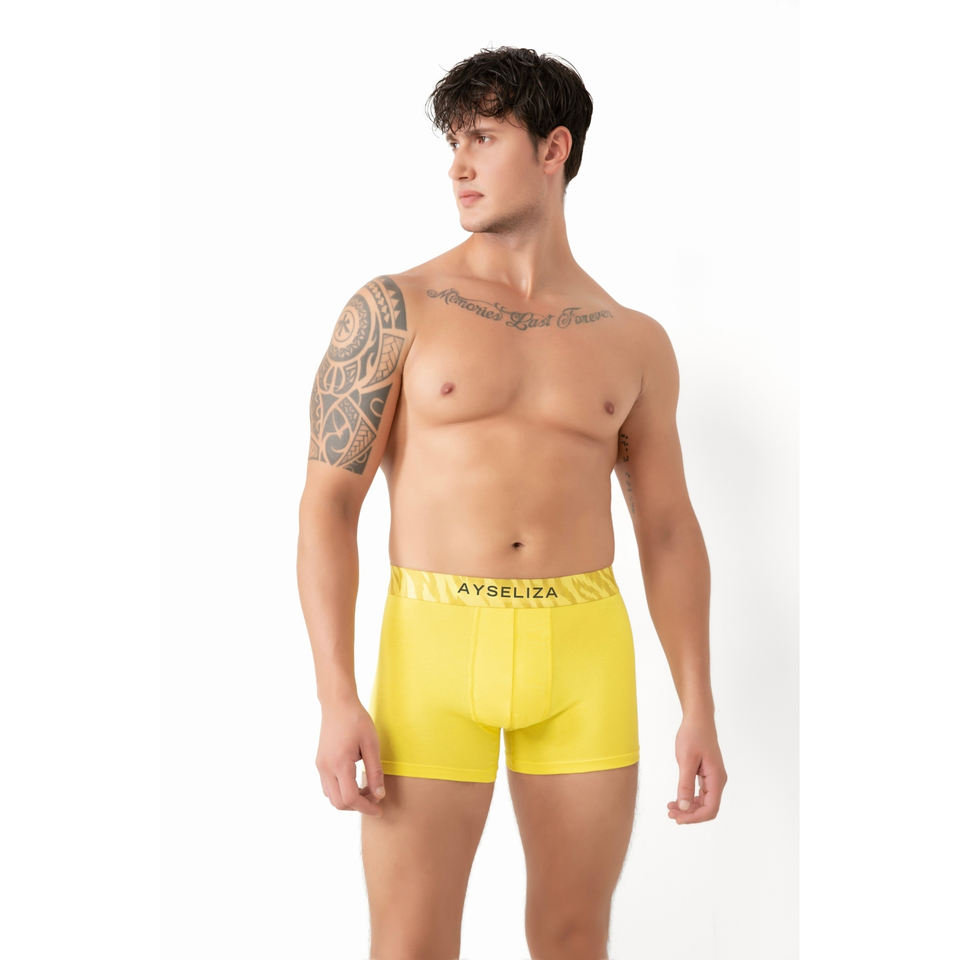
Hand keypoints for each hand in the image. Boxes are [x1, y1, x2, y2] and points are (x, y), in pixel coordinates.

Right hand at [315, 696, 386, 818]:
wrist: (337, 704)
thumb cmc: (356, 720)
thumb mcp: (371, 744)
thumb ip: (375, 771)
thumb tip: (379, 795)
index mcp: (340, 763)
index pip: (350, 799)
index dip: (366, 808)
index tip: (380, 809)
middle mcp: (326, 768)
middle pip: (339, 803)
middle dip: (358, 806)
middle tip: (375, 797)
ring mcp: (320, 766)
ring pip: (331, 797)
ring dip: (348, 799)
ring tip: (366, 788)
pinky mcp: (320, 762)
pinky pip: (328, 787)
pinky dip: (341, 790)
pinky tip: (355, 780)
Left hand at [667, 713, 726, 823]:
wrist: (698, 719)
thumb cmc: (693, 735)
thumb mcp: (686, 760)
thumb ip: (685, 784)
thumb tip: (684, 807)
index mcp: (717, 778)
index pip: (710, 809)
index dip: (694, 817)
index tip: (678, 818)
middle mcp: (718, 781)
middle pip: (707, 808)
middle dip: (689, 814)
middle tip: (670, 813)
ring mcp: (713, 778)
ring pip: (703, 802)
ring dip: (688, 808)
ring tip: (670, 808)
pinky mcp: (707, 775)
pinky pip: (700, 793)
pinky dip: (689, 799)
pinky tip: (676, 799)